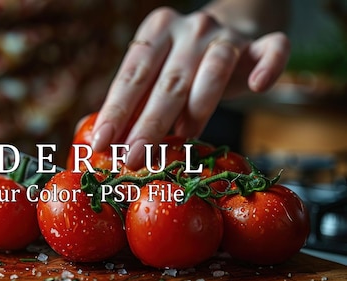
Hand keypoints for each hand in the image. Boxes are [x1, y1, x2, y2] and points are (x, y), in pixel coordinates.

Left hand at [90, 7, 289, 169]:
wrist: (231, 30)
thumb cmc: (182, 64)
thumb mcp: (155, 76)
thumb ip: (137, 102)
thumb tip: (106, 145)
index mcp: (156, 31)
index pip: (132, 75)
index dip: (116, 111)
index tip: (101, 143)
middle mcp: (191, 28)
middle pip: (168, 80)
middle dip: (149, 124)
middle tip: (133, 158)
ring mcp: (227, 35)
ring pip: (215, 68)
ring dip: (198, 106)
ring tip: (184, 137)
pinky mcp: (261, 44)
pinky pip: (272, 50)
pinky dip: (269, 67)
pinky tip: (258, 86)